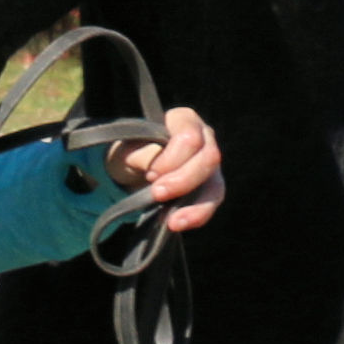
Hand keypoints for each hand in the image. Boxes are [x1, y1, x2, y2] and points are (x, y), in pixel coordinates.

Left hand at [109, 105, 226, 233]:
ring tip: (172, 221)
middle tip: (156, 193)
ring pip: (215, 185)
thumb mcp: (127, 149)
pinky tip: (177, 224)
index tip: (150, 173)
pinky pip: (211, 203)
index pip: (190, 137)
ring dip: (194, 206)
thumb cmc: (131, 152)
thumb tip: (153, 166)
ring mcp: (210, 165)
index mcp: (184, 120)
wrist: (131, 170)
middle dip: (182, 180)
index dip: (171, 159)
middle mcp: (205, 138)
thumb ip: (141, 154)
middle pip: (208, 159)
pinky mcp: (210, 187)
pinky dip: (196, 216)